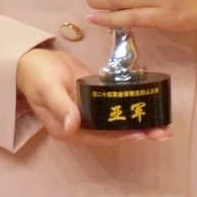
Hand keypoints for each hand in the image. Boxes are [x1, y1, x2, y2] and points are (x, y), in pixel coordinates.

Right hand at [15, 46, 168, 142]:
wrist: (32, 59)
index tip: (141, 134)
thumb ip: (61, 107)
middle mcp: (80, 126)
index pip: (99, 137)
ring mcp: (88, 113)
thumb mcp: (47, 89)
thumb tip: (72, 126)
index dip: (121, 137)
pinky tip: (148, 106)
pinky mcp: (94, 100)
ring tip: (163, 126)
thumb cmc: (36, 75)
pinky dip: (131, 108)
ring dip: (139, 123)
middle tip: (163, 132)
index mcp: (68, 129)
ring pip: (117, 122)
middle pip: (113, 134)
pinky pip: (114, 107)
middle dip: (138, 133)